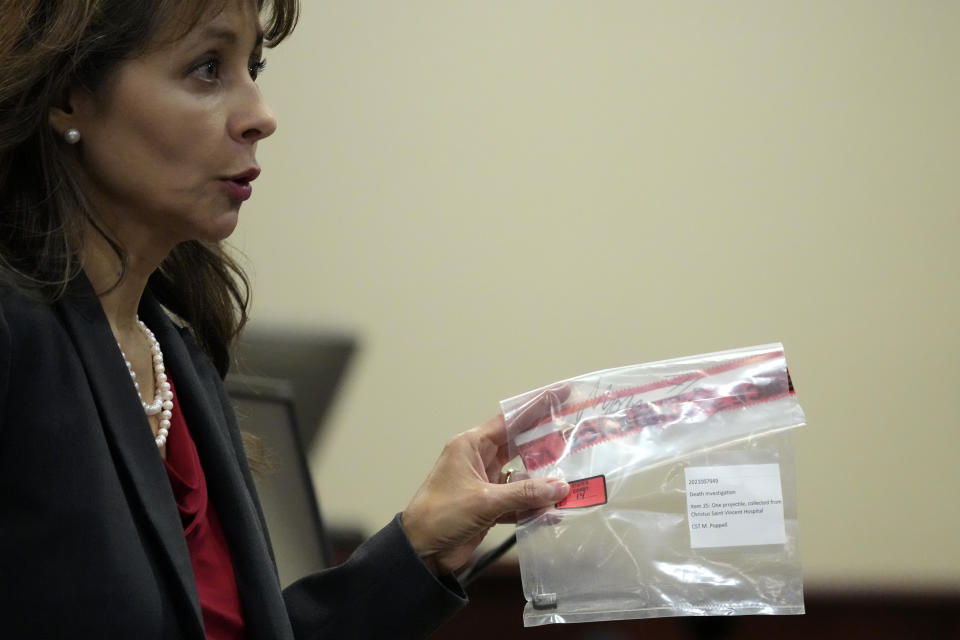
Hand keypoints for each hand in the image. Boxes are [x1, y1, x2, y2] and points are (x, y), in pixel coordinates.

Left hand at [401, 388, 569, 574]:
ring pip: (523, 475)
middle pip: (520, 445)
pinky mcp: (490, 507)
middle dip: (547, 443)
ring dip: (544, 479)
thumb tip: (561, 486)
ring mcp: (486, 484)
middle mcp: (479, 460)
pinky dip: (535, 505)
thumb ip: (524, 494)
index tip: (560, 393)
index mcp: (471, 446)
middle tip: (577, 437)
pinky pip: (519, 500)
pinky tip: (554, 510)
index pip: (509, 420)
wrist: (421, 552)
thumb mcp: (484, 500)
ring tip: (572, 476)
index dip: (536, 406)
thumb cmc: (441, 515)